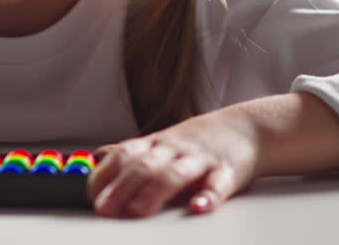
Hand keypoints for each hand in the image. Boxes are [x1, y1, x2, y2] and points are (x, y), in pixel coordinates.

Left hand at [88, 106, 260, 217]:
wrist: (247, 128)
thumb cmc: (200, 140)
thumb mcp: (161, 141)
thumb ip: (132, 152)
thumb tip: (97, 156)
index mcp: (156, 144)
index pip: (123, 155)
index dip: (105, 174)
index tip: (91, 194)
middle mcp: (174, 149)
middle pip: (144, 166)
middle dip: (122, 187)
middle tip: (104, 209)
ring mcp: (200, 159)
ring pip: (176, 173)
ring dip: (155, 192)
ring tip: (139, 211)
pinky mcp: (228, 172)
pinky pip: (218, 184)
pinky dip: (209, 196)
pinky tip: (198, 207)